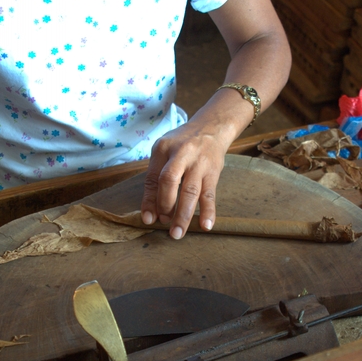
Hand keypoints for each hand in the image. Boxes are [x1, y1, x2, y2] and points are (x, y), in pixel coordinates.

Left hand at [140, 121, 227, 238]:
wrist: (212, 127)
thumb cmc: (183, 143)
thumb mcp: (165, 150)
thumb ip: (157, 176)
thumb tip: (153, 211)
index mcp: (163, 148)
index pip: (153, 177)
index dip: (149, 201)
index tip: (148, 219)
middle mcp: (181, 153)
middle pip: (169, 181)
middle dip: (165, 206)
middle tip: (164, 224)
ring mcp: (199, 162)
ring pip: (190, 191)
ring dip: (183, 215)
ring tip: (178, 233)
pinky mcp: (213, 171)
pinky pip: (210, 194)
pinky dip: (208, 211)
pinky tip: (206, 226)